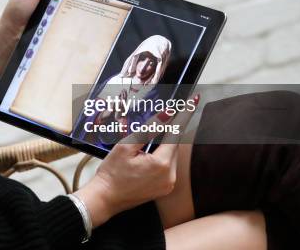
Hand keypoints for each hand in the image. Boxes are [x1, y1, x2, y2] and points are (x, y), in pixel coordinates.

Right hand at [74, 97, 198, 227]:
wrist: (105, 198)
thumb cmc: (111, 173)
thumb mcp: (126, 146)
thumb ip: (148, 129)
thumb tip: (166, 115)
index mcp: (161, 164)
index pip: (176, 132)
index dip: (184, 114)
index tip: (194, 100)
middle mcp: (170, 175)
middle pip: (173, 144)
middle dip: (167, 131)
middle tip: (159, 120)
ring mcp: (169, 184)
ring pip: (170, 155)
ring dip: (162, 145)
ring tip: (141, 148)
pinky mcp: (165, 188)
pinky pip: (167, 166)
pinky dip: (160, 156)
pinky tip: (145, 157)